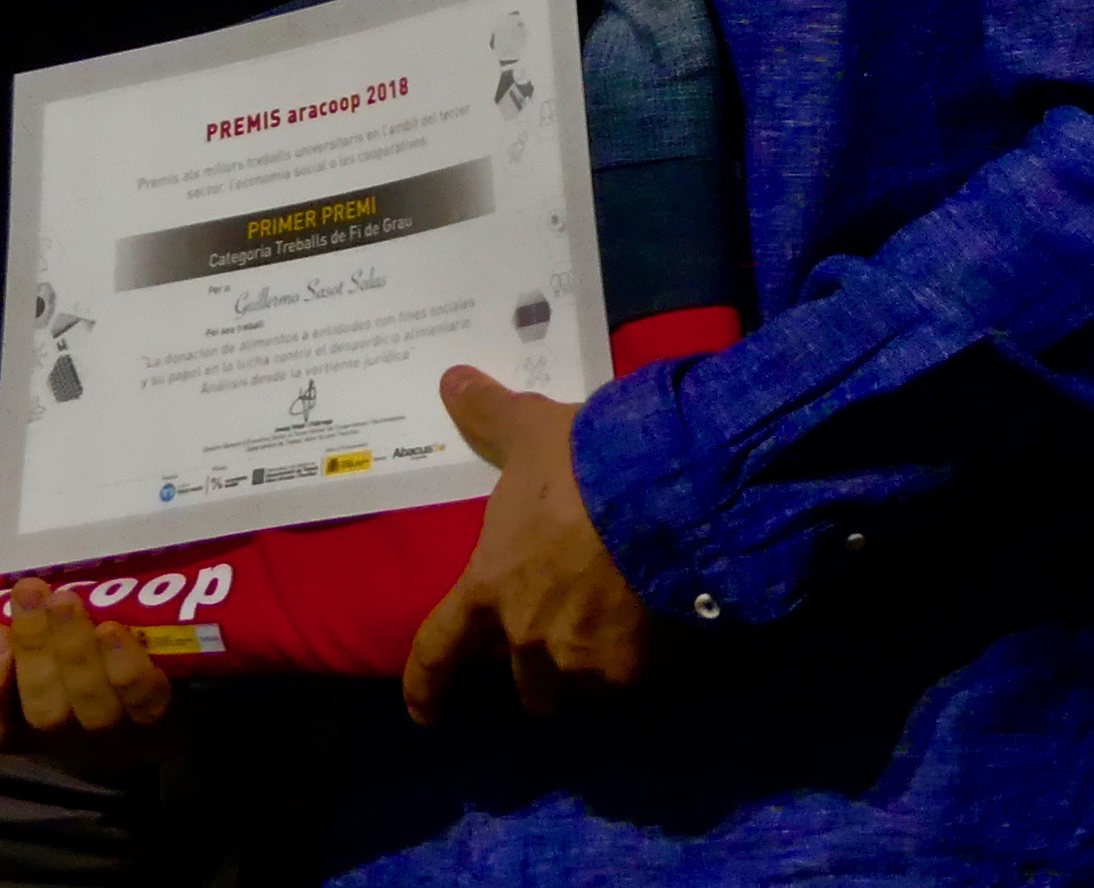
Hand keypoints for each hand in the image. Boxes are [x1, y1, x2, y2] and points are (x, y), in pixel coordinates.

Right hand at [0, 580, 180, 764]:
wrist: (167, 657)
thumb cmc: (66, 644)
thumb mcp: (3, 627)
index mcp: (23, 718)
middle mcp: (66, 733)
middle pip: (42, 712)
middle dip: (34, 654)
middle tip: (30, 592)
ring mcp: (117, 729)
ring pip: (90, 706)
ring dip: (76, 652)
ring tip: (69, 599)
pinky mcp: (164, 715)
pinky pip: (145, 702)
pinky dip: (128, 670)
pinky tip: (119, 630)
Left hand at [401, 368, 650, 722]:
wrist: (668, 494)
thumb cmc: (583, 463)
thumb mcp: (530, 430)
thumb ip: (489, 414)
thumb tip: (450, 380)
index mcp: (490, 589)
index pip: (438, 653)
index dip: (427, 687)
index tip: (424, 713)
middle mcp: (530, 640)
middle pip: (526, 686)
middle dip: (538, 670)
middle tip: (561, 638)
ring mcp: (588, 663)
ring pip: (582, 688)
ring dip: (591, 668)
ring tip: (620, 632)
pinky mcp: (643, 671)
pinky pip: (639, 677)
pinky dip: (647, 659)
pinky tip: (666, 626)